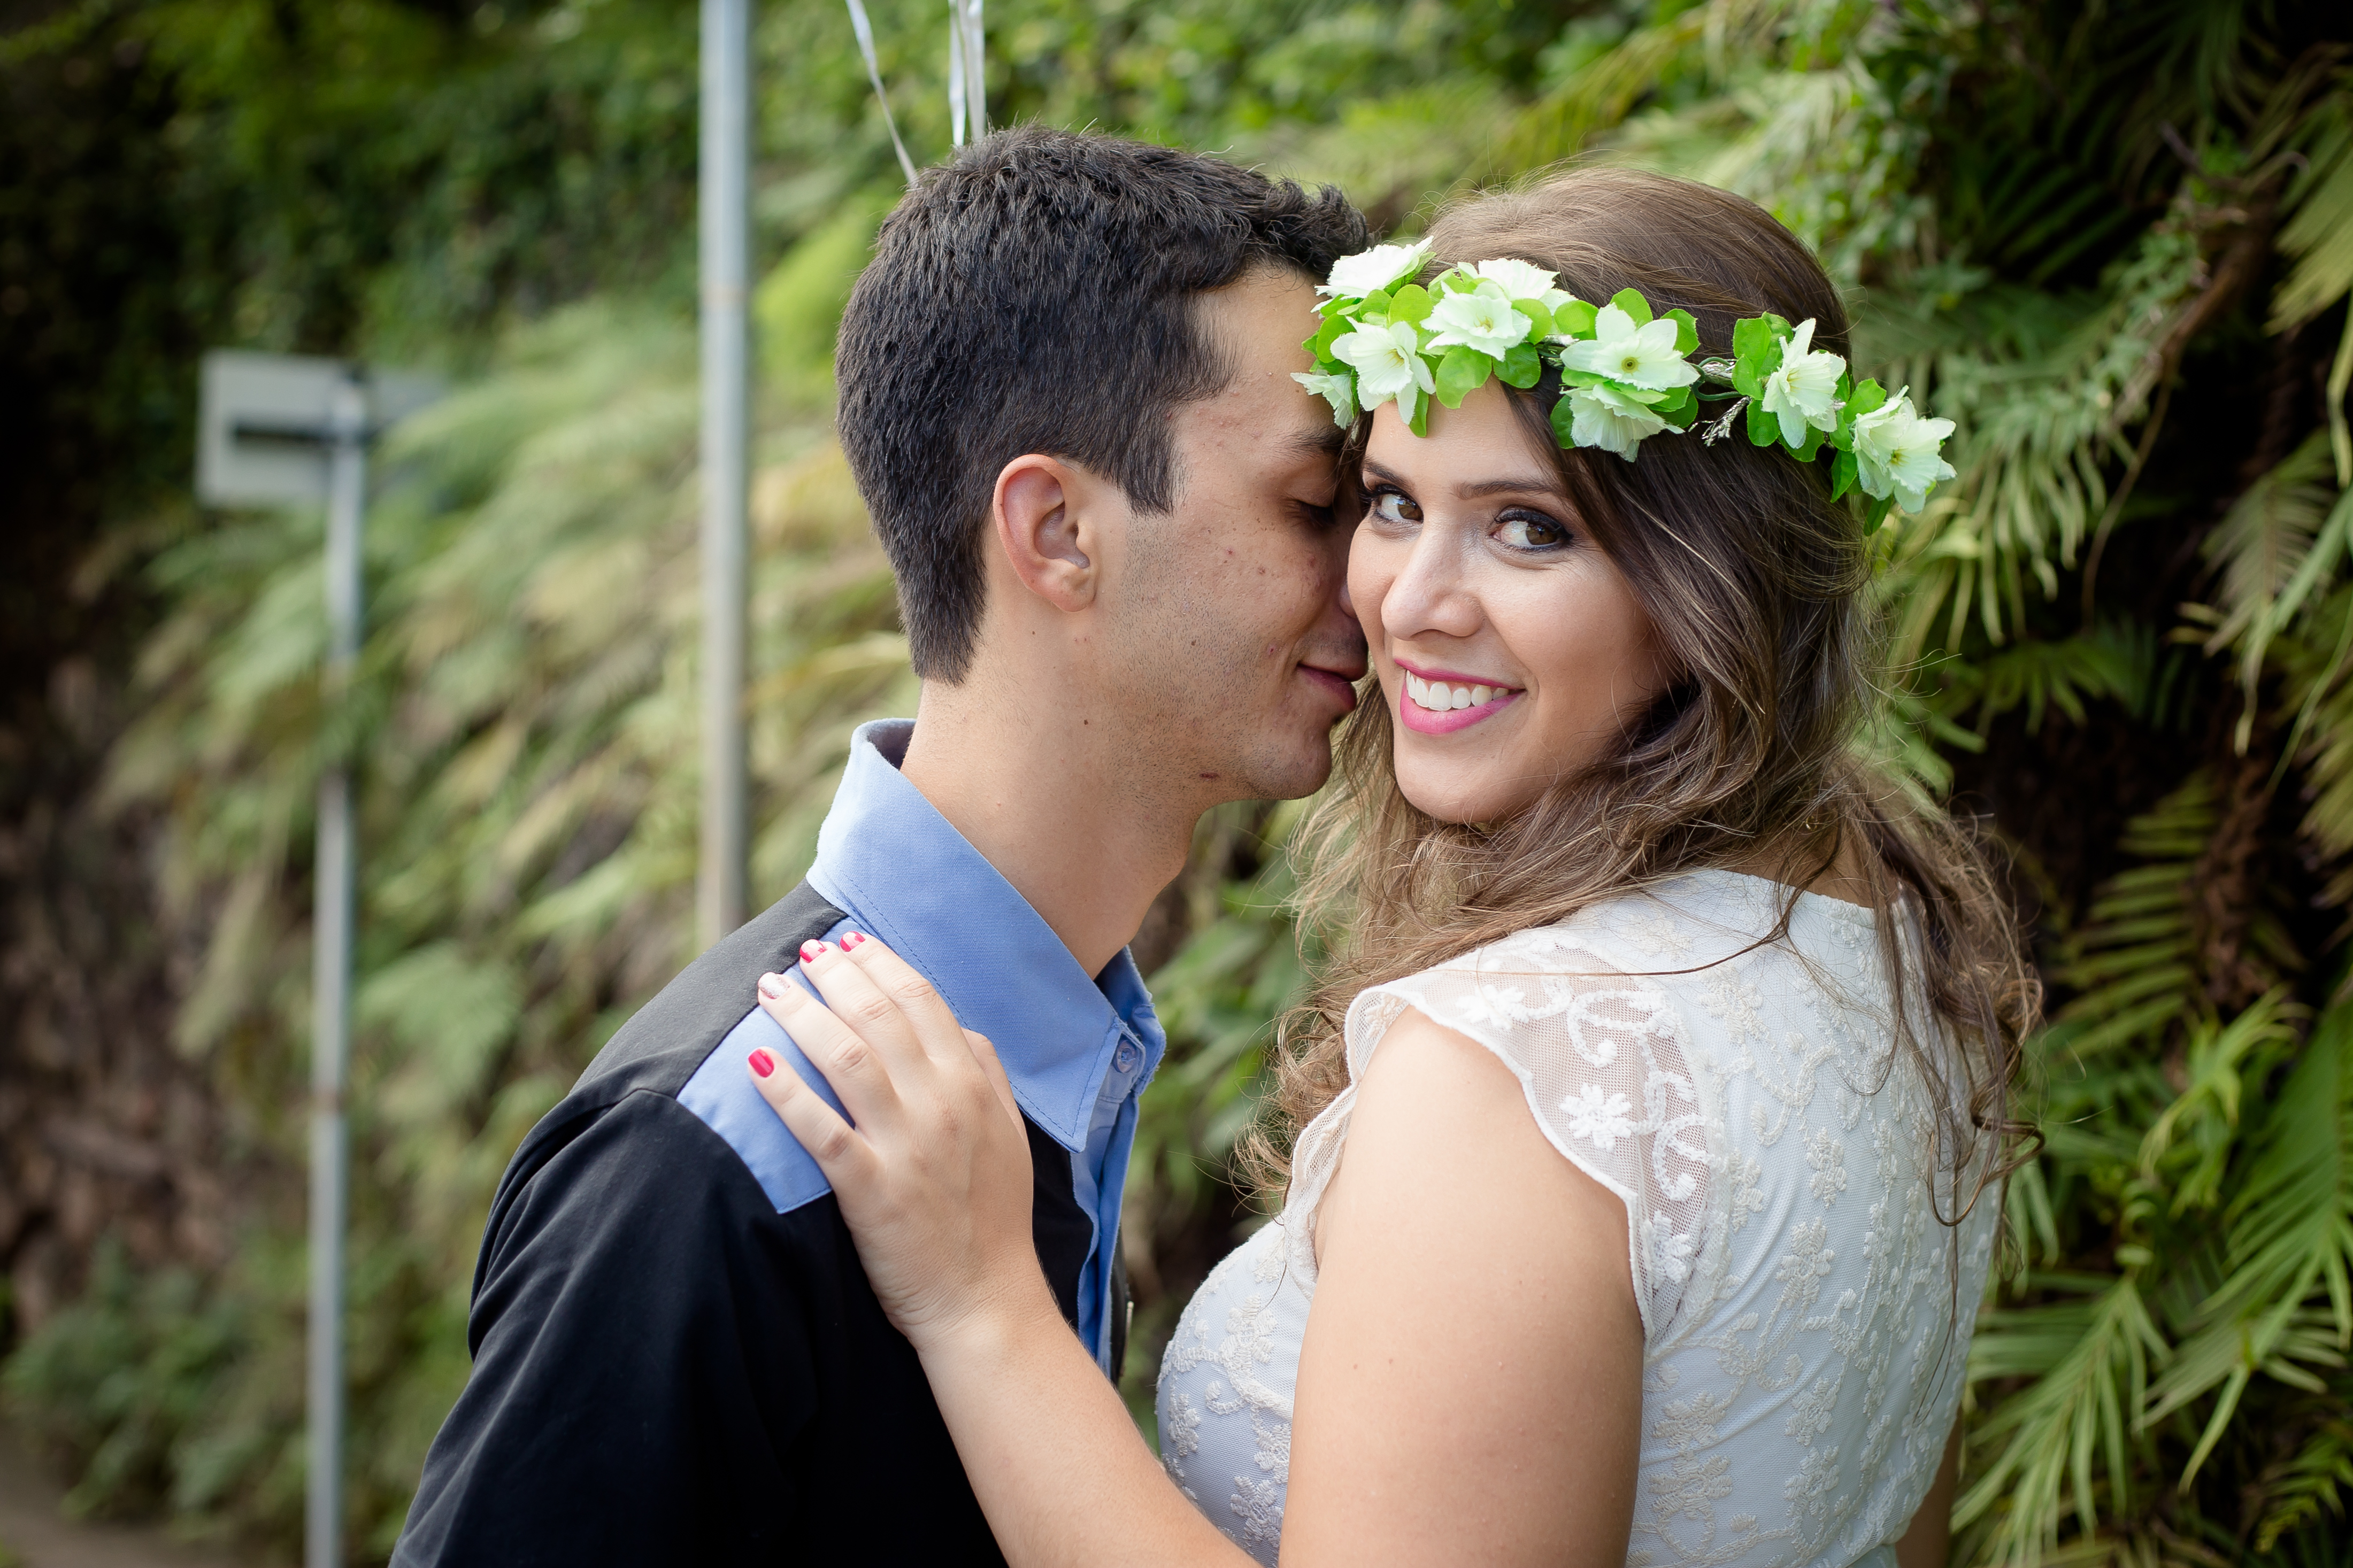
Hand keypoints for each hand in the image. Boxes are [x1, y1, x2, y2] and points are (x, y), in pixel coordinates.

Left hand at [745, 933, 1051, 1348]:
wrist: (987, 1302)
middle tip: (801, 953)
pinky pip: (820, 1131)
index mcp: (972, 1086)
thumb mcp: (1009, 1134)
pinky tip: (757, 1064)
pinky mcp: (871, 1191)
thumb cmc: (994, 1219)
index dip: (880, 963)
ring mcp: (906, 1146)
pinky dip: (787, 1094)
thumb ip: (988, 1073)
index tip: (848, 941)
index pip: (922, 1001)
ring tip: (770, 988)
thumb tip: (961, 1026)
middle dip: (835, 974)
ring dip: (804, 1014)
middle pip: (879, 1016)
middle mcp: (941, 1105)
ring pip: (848, 1058)